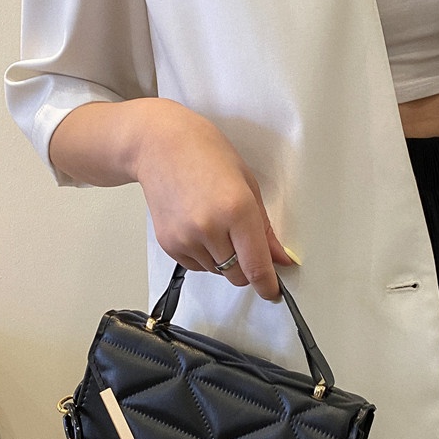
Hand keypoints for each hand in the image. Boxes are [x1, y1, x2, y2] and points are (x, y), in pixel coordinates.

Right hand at [134, 99, 290, 299]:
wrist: (158, 146)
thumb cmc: (206, 155)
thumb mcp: (247, 185)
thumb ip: (265, 229)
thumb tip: (280, 259)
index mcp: (236, 210)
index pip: (256, 266)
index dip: (268, 286)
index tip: (273, 293)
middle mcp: (210, 228)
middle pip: (237, 275)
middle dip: (246, 269)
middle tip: (243, 244)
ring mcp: (186, 239)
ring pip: (217, 272)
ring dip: (223, 259)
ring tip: (215, 223)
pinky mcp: (169, 245)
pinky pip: (197, 266)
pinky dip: (204, 256)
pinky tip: (199, 227)